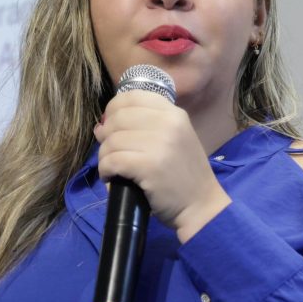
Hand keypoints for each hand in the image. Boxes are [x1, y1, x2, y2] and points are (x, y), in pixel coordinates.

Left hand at [94, 90, 231, 242]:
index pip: (132, 96)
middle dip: (106, 135)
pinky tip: (110, 177)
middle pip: (118, 118)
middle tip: (109, 152)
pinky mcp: (149, 166)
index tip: (110, 124)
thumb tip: (100, 126)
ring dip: (104, 156)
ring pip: (112, 141)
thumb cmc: (183, 174)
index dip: (113, 108)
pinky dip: (105, 170)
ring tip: (110, 168)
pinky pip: (112, 160)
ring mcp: (159, 144)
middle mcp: (168, 123)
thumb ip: (142, 127)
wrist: (202, 205)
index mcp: (173, 114)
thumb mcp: (172, 139)